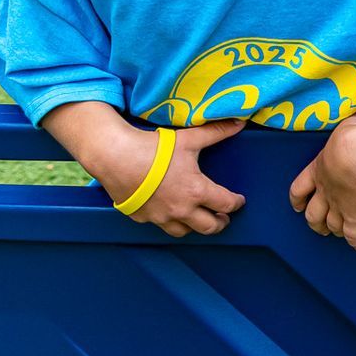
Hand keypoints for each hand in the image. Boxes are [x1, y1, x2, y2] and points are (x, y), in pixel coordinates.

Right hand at [93, 119, 246, 236]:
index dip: (236, 203)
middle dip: (220, 223)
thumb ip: (216, 132)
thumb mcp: (189, 139)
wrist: (116, 157)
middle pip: (209, 227)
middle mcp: (180, 210)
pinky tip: (170, 213)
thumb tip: (239, 123)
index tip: (239, 201)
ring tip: (199, 219)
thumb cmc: (154, 149)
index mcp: (196, 192)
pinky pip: (160, 225)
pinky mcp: (142, 217)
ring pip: (184, 232)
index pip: (226, 204)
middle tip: (223, 217)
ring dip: (195, 226)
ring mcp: (160, 217)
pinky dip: (169, 222)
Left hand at [289, 97, 355, 250]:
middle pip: (313, 212)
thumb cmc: (354, 137)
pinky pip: (354, 234)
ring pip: (330, 224)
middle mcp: (325, 191)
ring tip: (335, 234)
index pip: (300, 187)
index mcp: (318, 169)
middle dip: (313, 220)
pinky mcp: (355, 217)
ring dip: (331, 230)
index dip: (297, 197)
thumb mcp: (355, 120)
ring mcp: (339, 206)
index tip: (296, 203)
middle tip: (315, 224)